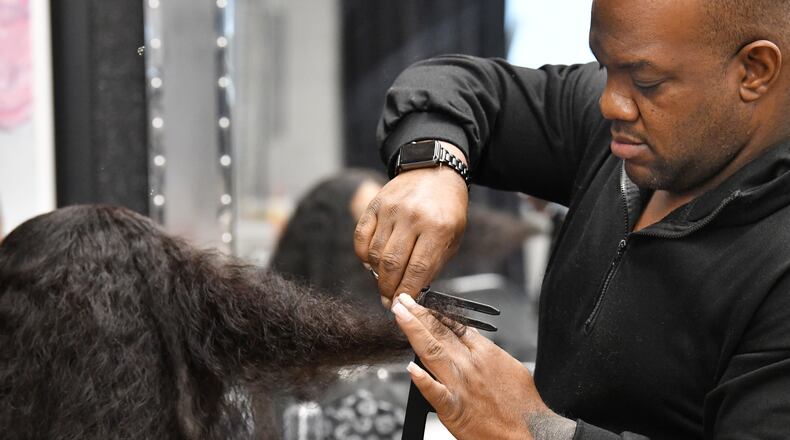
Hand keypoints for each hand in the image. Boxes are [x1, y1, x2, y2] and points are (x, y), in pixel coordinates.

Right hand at [354, 143, 468, 305]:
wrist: (435, 171)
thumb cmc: (447, 209)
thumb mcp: (453, 237)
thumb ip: (433, 264)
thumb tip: (412, 292)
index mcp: (438, 228)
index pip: (417, 270)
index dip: (406, 293)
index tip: (401, 305)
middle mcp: (413, 217)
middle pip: (392, 264)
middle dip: (388, 289)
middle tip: (389, 300)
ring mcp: (391, 209)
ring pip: (375, 254)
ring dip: (376, 274)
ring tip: (383, 281)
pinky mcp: (376, 204)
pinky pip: (361, 237)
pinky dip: (363, 256)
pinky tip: (371, 263)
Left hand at [391, 293, 575, 439]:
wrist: (530, 431)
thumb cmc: (523, 404)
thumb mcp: (510, 366)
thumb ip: (487, 350)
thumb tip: (472, 336)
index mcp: (485, 353)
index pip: (454, 326)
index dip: (435, 313)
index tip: (422, 303)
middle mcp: (470, 365)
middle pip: (439, 333)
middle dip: (418, 314)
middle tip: (403, 300)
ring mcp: (460, 385)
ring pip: (431, 351)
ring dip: (413, 330)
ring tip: (400, 315)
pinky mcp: (454, 408)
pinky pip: (434, 392)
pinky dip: (422, 380)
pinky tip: (410, 368)